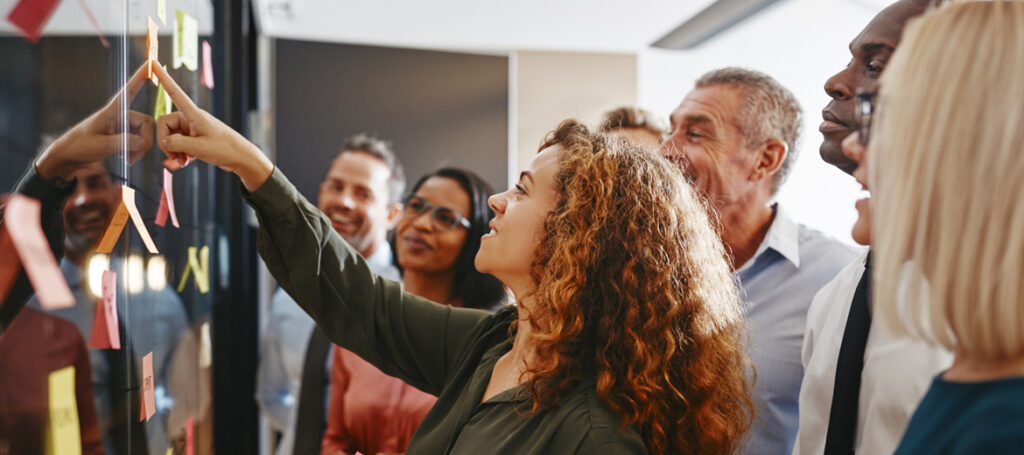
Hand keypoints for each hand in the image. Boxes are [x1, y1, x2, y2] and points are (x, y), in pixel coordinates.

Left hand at [35, 63, 152, 179]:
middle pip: (145, 123)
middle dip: (144, 142)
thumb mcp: (101, 145)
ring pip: (143, 135)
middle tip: (134, 158)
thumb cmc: (79, 147)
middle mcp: (119, 116)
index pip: (129, 91)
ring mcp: (121, 126)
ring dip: (139, 149)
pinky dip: (136, 151)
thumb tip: (144, 141)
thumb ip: (125, 142)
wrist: (67, 157)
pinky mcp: (121, 135)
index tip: (151, 63)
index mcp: (112, 111)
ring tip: (128, 160)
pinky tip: (126, 158)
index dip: (140, 77)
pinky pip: (138, 141)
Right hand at [152, 63, 273, 190]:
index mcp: (194, 114)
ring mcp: (193, 128)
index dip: (163, 78)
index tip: (153, 62)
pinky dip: (179, 153)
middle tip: (175, 158)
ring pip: (170, 136)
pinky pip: (178, 143)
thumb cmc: (226, 150)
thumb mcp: (198, 148)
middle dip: (166, 142)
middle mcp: (191, 118)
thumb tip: (163, 141)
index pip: (175, 92)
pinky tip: (186, 162)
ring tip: (183, 162)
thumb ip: (176, 143)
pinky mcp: (195, 138)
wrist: (242, 159)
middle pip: (165, 124)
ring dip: (173, 150)